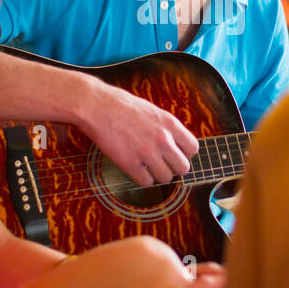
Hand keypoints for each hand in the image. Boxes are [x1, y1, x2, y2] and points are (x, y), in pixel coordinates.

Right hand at [78, 80, 198, 186]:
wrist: (96, 106)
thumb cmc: (120, 104)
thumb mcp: (151, 110)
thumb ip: (164, 127)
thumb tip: (173, 143)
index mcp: (170, 123)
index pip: (193, 148)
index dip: (184, 153)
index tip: (173, 153)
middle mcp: (163, 139)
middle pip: (183, 167)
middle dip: (173, 168)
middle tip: (161, 164)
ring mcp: (147, 152)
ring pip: (166, 178)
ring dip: (157, 175)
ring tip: (147, 167)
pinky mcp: (130, 163)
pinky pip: (146, 183)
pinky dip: (142, 180)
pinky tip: (135, 170)